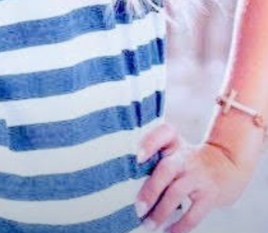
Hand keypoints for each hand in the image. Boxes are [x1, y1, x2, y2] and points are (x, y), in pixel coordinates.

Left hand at [135, 122, 250, 231]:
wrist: (228, 163)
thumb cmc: (190, 157)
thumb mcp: (175, 146)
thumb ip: (153, 151)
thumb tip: (128, 175)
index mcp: (175, 143)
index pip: (165, 133)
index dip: (150, 142)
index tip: (137, 156)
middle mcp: (186, 157)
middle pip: (166, 169)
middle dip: (150, 190)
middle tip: (138, 208)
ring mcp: (199, 176)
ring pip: (176, 193)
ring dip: (160, 212)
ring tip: (148, 225)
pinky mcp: (210, 196)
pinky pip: (194, 214)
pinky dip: (180, 226)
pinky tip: (168, 232)